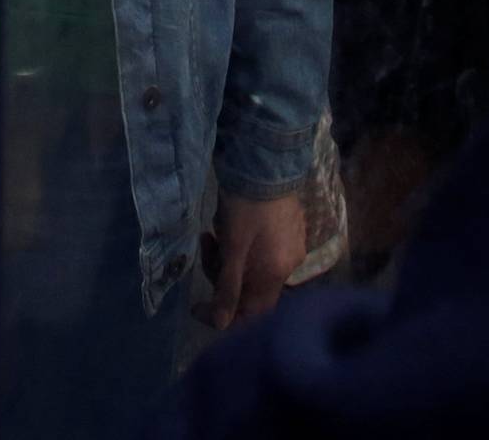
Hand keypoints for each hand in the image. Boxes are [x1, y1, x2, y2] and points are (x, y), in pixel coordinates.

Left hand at [200, 191, 305, 331]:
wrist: (267, 163)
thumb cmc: (245, 206)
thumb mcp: (232, 248)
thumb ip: (228, 288)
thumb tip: (222, 326)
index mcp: (276, 274)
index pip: (251, 312)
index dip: (223, 314)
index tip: (196, 305)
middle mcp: (289, 265)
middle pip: (249, 286)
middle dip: (221, 271)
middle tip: (205, 242)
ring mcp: (291, 245)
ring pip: (253, 266)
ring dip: (229, 255)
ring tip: (214, 229)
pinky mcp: (289, 228)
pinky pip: (262, 249)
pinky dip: (243, 245)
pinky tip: (231, 222)